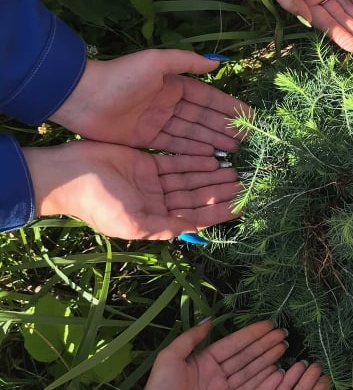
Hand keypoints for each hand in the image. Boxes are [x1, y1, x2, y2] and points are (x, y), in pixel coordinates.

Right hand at [25, 139, 240, 238]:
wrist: (68, 175)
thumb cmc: (98, 203)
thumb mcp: (133, 222)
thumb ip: (164, 227)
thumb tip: (193, 231)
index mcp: (154, 222)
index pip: (194, 217)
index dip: (219, 212)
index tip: (243, 205)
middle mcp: (157, 204)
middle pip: (196, 197)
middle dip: (220, 191)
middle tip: (246, 182)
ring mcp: (152, 183)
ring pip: (189, 179)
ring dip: (211, 175)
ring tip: (235, 169)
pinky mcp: (146, 164)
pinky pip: (176, 163)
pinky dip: (194, 161)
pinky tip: (213, 158)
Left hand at [50, 50, 250, 156]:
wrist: (82, 97)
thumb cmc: (120, 76)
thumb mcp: (155, 62)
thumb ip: (186, 61)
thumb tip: (217, 63)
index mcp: (173, 84)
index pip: (208, 98)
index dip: (228, 107)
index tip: (250, 117)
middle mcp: (168, 103)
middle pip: (203, 119)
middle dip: (225, 128)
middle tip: (248, 141)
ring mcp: (157, 122)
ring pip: (192, 134)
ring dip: (213, 142)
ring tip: (234, 152)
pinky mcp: (146, 139)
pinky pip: (175, 146)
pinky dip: (192, 151)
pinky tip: (209, 158)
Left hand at [95, 319, 287, 389]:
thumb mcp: (170, 357)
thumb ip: (190, 338)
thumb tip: (208, 321)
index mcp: (204, 360)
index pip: (233, 344)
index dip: (251, 334)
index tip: (269, 325)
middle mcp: (217, 374)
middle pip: (245, 357)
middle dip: (264, 346)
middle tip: (284, 335)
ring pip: (250, 373)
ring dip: (267, 361)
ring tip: (284, 349)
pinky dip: (264, 383)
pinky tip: (278, 373)